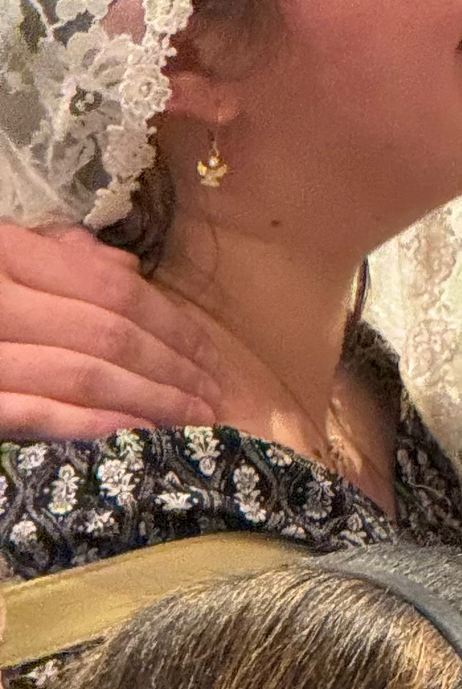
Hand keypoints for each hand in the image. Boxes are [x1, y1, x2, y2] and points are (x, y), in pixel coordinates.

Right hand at [0, 223, 221, 435]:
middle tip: (213, 398)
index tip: (212, 357)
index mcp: (11, 255)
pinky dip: (92, 425)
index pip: (115, 291)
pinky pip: (37, 414)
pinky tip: (139, 433)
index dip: (173, 326)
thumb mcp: (4, 257)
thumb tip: (127, 267)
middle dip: (173, 369)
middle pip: (112, 336)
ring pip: (85, 377)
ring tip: (192, 420)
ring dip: (150, 400)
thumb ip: (61, 256)